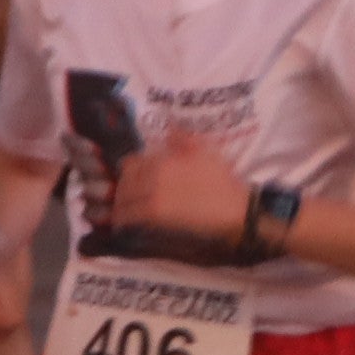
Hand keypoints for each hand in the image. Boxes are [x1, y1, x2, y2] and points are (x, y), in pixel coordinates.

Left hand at [105, 127, 255, 245]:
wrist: (234, 210)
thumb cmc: (221, 181)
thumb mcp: (205, 151)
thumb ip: (183, 139)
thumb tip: (169, 129)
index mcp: (163, 159)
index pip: (131, 162)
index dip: (129, 170)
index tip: (132, 177)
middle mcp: (152, 176)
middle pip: (124, 182)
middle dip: (122, 189)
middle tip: (125, 196)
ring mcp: (151, 197)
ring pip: (123, 200)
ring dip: (120, 205)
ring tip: (122, 211)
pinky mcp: (154, 217)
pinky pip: (129, 218)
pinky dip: (123, 220)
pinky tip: (123, 225)